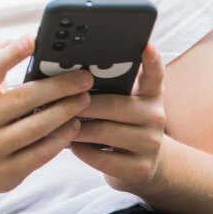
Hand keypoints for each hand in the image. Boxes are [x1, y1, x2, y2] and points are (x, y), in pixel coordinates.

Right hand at [0, 36, 93, 201]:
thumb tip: (14, 39)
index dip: (10, 54)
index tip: (32, 41)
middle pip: (24, 97)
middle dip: (59, 86)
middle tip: (84, 78)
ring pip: (37, 127)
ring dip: (65, 111)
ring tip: (85, 99)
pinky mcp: (9, 170)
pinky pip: (41, 153)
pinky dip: (62, 138)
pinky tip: (75, 126)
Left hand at [68, 44, 166, 191]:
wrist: (145, 165)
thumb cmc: (122, 126)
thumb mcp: (125, 103)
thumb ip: (110, 87)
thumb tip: (70, 73)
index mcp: (151, 94)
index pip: (155, 74)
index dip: (152, 59)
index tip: (146, 45)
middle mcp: (156, 116)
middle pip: (114, 105)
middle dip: (81, 103)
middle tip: (56, 99)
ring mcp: (151, 144)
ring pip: (105, 131)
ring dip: (76, 127)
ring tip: (56, 121)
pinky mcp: (140, 168)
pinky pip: (103, 158)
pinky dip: (82, 150)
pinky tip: (70, 144)